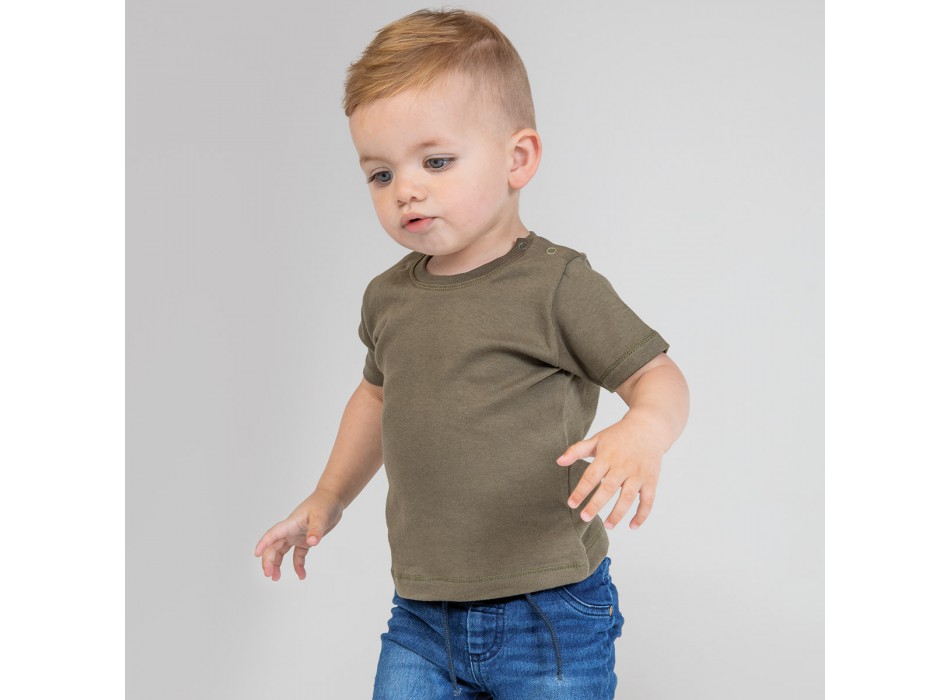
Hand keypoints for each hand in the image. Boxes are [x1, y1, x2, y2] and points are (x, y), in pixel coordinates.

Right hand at [254, 490, 343, 580]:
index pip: (273, 534)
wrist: (333, 499)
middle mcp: (290, 530)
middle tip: (269, 575)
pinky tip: (301, 575)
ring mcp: (297, 535)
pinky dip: (298, 565)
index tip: (256, 554)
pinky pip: (298, 554)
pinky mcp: (305, 539)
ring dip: (278, 564)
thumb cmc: (324, 503)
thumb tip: (312, 542)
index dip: (264, 543)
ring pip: (282, 551)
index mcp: (291, 523)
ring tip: (276, 577)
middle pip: (274, 546)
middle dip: (269, 560)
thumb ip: (315, 530)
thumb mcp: (321, 516)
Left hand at [556, 414, 665, 529]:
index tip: (571, 504)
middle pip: (608, 488)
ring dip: (618, 513)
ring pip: (628, 497)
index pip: (591, 476)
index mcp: (607, 456)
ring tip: (607, 526)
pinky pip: (648, 500)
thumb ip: (577, 450)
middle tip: (584, 518)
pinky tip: (632, 526)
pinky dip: (642, 514)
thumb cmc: (619, 435)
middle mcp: (623, 466)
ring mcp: (638, 474)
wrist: (649, 427)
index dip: (581, 491)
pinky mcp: (651, 480)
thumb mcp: (597, 439)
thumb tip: (558, 461)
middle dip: (596, 504)